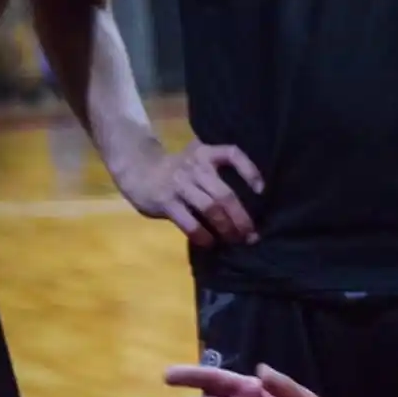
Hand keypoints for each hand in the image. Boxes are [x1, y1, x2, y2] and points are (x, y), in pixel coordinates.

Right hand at [121, 140, 263, 247]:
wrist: (136, 168)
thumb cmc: (176, 170)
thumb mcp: (196, 161)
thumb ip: (216, 175)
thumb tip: (245, 209)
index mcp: (205, 153)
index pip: (232, 153)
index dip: (249, 170)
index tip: (261, 190)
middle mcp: (194, 166)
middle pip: (225, 194)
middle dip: (241, 218)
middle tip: (251, 235)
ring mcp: (178, 183)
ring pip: (210, 208)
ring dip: (226, 228)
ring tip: (235, 241)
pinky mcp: (165, 200)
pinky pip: (189, 222)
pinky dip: (203, 235)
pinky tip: (211, 243)